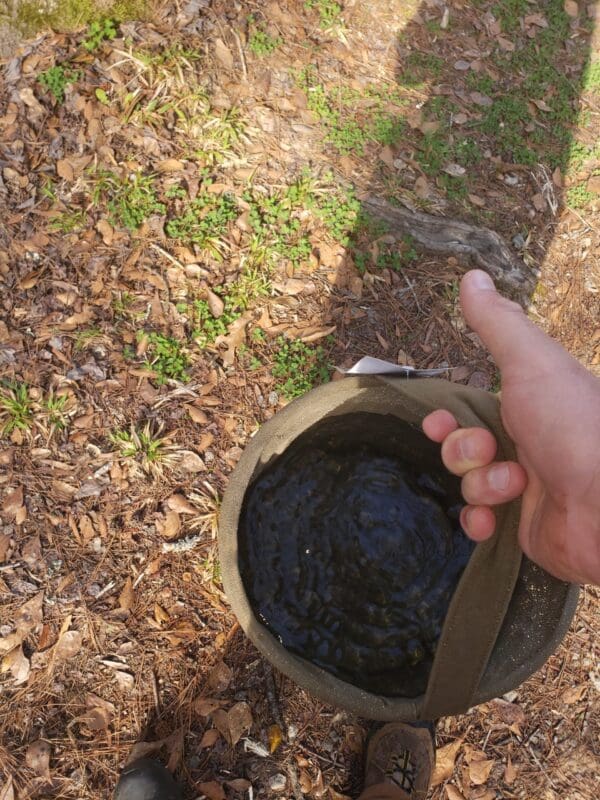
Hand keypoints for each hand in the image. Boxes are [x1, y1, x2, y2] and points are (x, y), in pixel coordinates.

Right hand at [422, 270, 599, 585]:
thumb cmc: (574, 426)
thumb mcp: (533, 364)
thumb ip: (498, 324)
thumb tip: (471, 276)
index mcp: (529, 410)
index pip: (469, 412)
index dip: (447, 419)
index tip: (438, 423)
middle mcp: (525, 448)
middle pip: (462, 449)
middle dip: (463, 451)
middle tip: (486, 452)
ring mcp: (523, 493)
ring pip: (469, 486)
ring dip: (482, 485)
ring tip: (514, 487)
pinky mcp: (522, 531)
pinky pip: (480, 525)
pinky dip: (480, 522)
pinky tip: (493, 520)